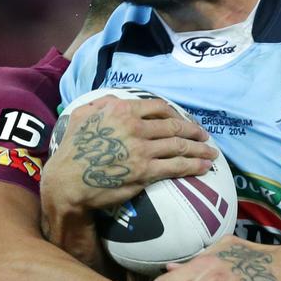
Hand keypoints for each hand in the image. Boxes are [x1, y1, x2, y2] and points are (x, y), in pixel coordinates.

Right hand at [43, 94, 218, 211]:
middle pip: (174, 126)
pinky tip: (204, 168)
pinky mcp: (145, 171)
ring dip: (200, 150)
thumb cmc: (72, 149)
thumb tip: (116, 99)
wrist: (68, 181)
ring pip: (179, 146)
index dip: (176, 113)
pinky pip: (176, 166)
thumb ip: (101, 103)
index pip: (158, 107)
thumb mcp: (82, 116)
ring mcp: (142, 149)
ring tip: (212, 153)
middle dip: (194, 132)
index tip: (184, 120)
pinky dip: (194, 166)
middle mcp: (135, 126)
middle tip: (205, 137)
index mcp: (121, 109)